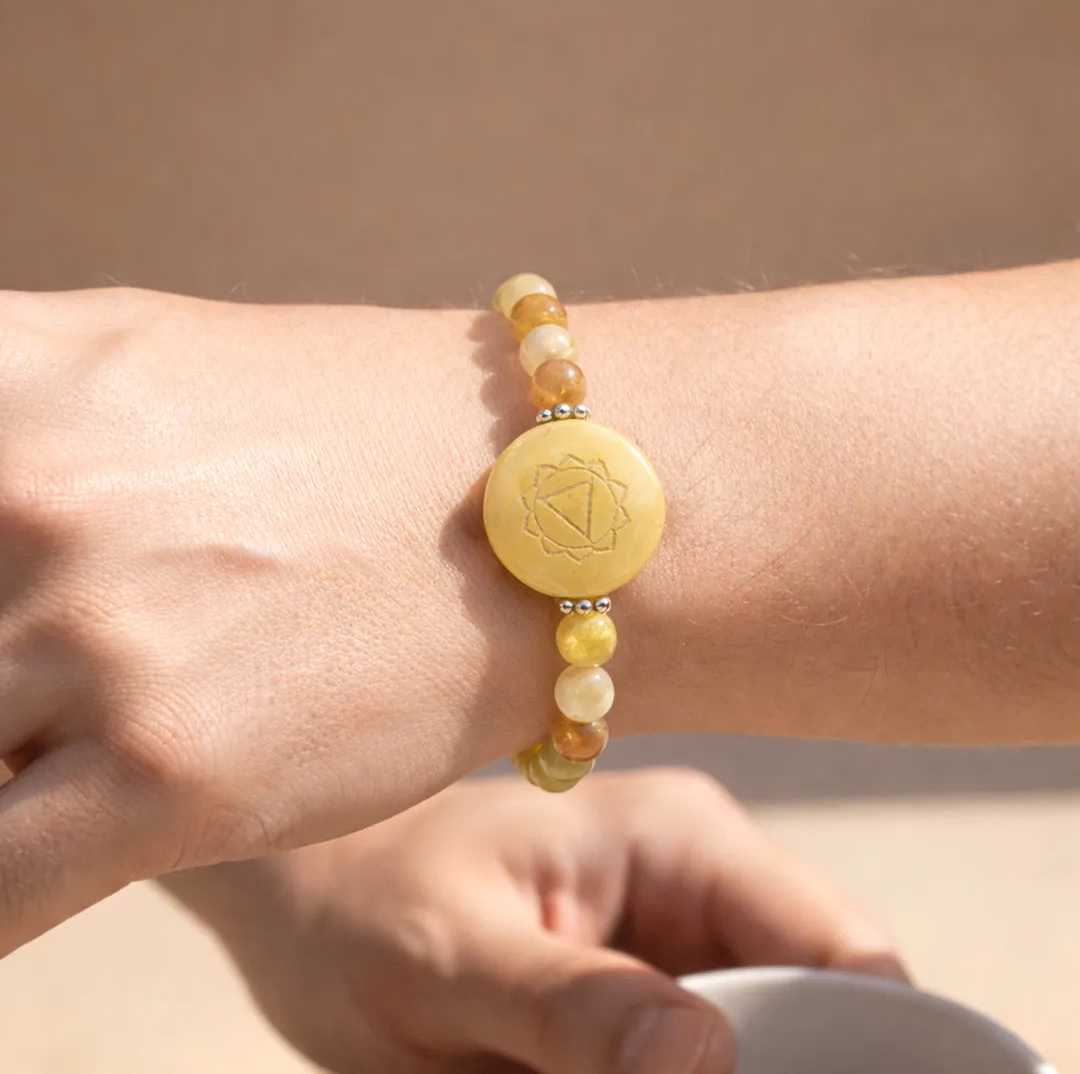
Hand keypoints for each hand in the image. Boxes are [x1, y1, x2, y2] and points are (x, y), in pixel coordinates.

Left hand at [0, 287, 552, 953]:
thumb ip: (14, 439)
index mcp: (5, 381)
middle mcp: (28, 499)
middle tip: (20, 705)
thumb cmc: (362, 435)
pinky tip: (35, 877)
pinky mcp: (171, 776)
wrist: (540, 505)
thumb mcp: (148, 375)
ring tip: (61, 757)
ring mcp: (100, 640)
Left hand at [167, 770, 906, 1073]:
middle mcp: (700, 871)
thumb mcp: (446, 962)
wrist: (307, 889)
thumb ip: (572, 1012)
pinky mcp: (642, 978)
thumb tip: (713, 1065)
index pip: (839, 953)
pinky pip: (701, 1052)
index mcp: (681, 837)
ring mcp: (676, 925)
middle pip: (816, 1007)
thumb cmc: (358, 902)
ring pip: (763, 1041)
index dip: (871, 1056)